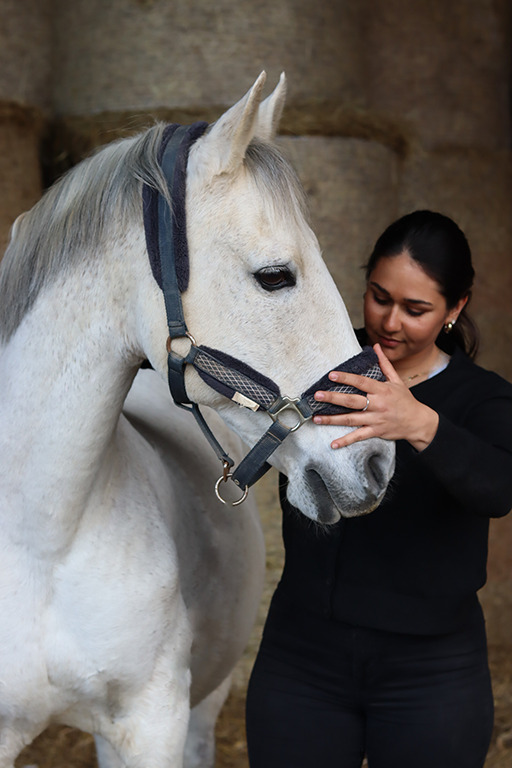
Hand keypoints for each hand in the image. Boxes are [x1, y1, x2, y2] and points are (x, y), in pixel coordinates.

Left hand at [313, 344, 438, 451]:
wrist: (418, 422)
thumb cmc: (406, 400)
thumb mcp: (397, 380)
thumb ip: (384, 364)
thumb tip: (376, 346)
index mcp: (381, 390)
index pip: (361, 382)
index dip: (346, 378)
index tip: (331, 375)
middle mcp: (377, 404)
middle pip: (352, 401)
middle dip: (333, 398)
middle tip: (317, 396)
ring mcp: (376, 419)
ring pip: (351, 419)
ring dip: (332, 419)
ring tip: (316, 418)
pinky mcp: (376, 431)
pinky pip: (358, 436)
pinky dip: (345, 441)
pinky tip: (333, 444)